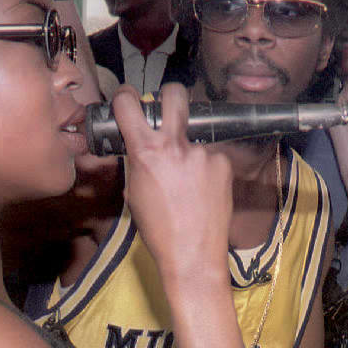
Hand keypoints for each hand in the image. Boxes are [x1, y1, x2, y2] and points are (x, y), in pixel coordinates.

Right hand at [112, 84, 233, 284]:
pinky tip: (202, 190)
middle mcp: (176, 146)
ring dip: (189, 150)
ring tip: (187, 182)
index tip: (127, 99)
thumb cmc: (159, 229)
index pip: (129, 104)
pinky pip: (210, 156)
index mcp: (146, 152)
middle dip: (169, 95)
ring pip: (193, 137)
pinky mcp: (222, 163)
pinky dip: (205, 169)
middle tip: (167, 109)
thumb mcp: (134, 192)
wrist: (193, 254)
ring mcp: (203, 153)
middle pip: (175, 94)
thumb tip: (139, 144)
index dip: (124, 97)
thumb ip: (137, 161)